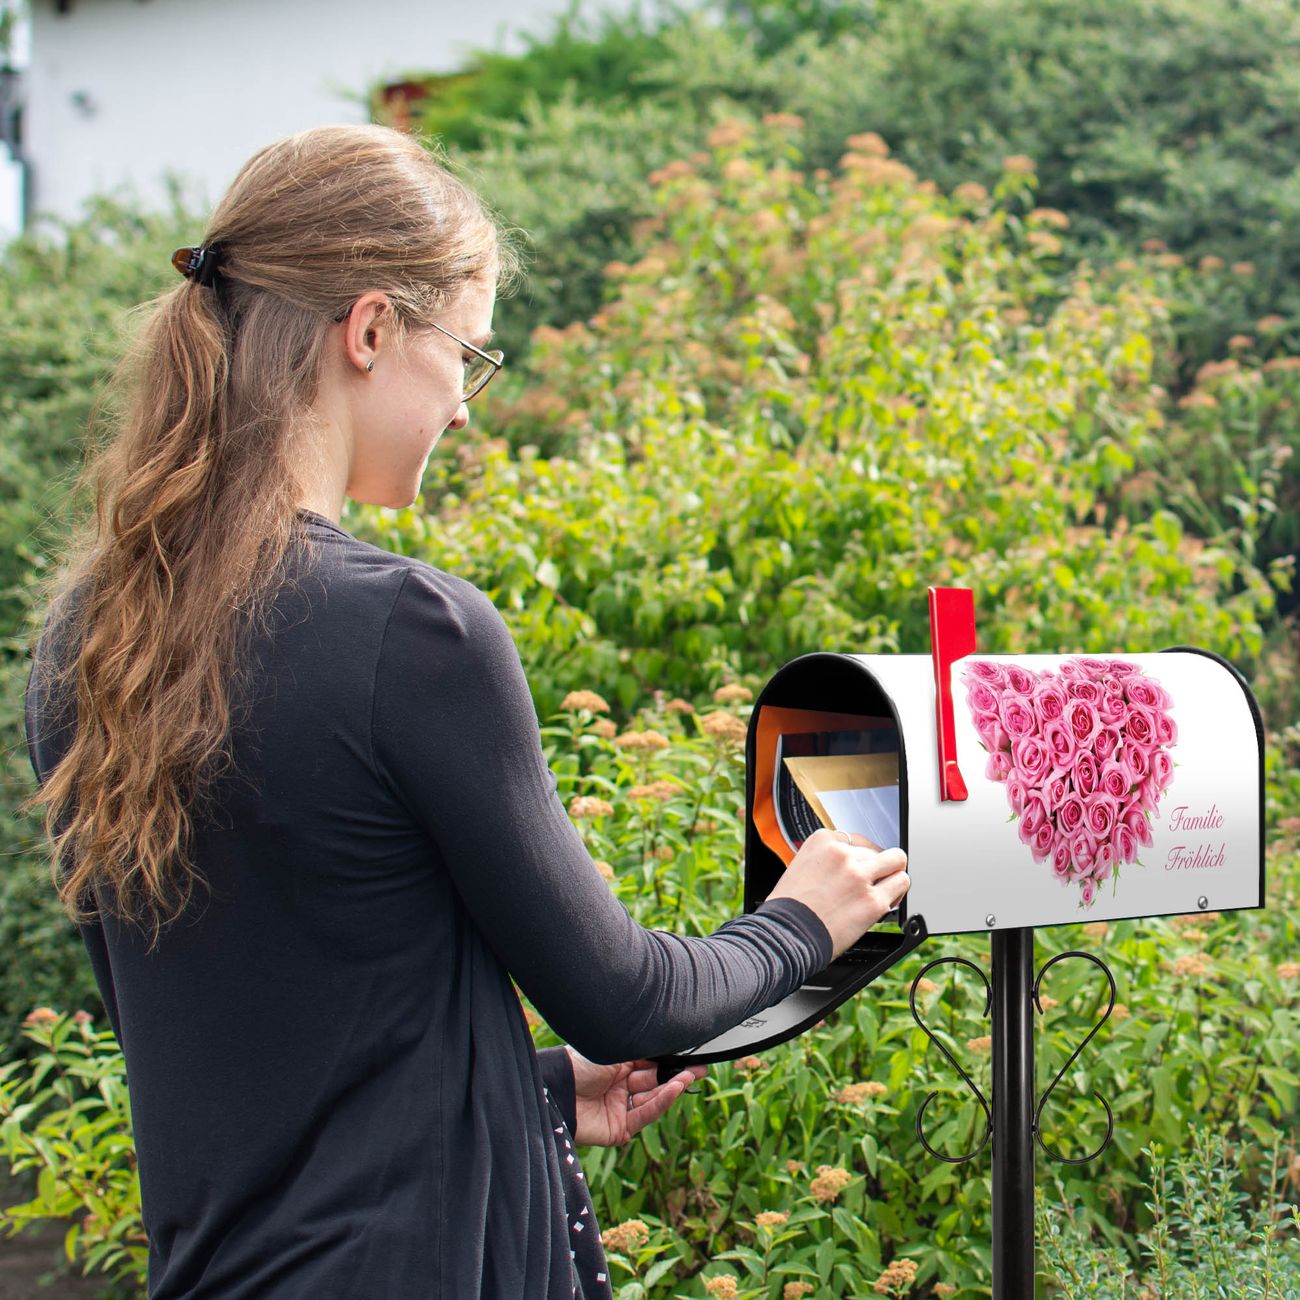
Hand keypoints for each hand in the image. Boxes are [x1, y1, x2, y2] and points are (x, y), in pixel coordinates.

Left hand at [565, 1047, 707, 1146]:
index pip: (649, 1064)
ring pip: (652, 1099)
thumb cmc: (579, 1064)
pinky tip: (674, 1089)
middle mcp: (619, 1086)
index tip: (692, 1056)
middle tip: (699, 1068)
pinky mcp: (618, 1129)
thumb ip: (642, 1052)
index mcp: (616, 1065)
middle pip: (654, 1081)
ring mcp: (619, 1108)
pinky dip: (660, 1103)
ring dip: (671, 1088)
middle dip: (676, 1074)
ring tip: (688, 1076)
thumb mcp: (614, 1051)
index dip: (670, 1061)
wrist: (556, 1089)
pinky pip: (644, 1115)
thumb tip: (668, 1042)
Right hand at [765, 827, 909, 958]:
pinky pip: (901, 884)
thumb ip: (825, 860)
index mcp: (822, 842)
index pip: (857, 840)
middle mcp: (842, 854)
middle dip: (875, 867)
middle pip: (876, 851)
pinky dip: (896, 893)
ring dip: (891, 875)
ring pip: (897, 861)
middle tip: (870, 882)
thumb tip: (845, 865)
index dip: (860, 856)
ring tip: (884, 887)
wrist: (786, 936)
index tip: (860, 867)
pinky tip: (886, 901)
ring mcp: (859, 876)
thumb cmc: (788, 909)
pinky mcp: (873, 900)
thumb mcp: (800, 867)